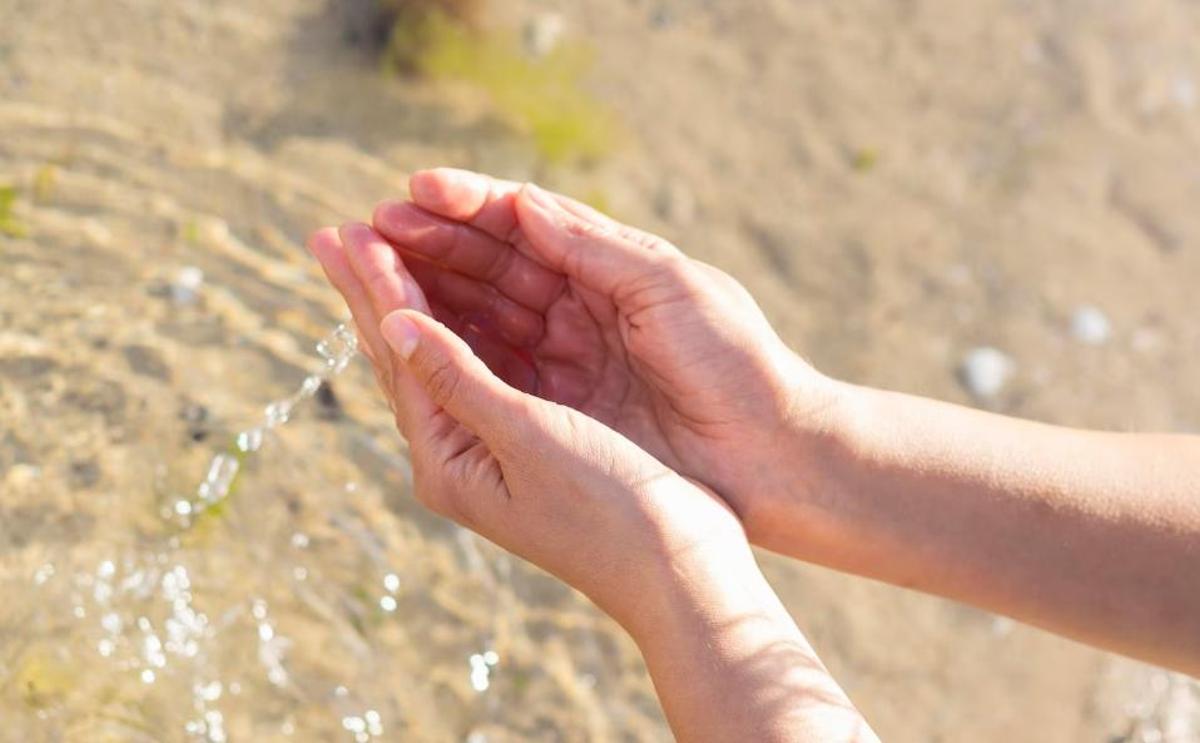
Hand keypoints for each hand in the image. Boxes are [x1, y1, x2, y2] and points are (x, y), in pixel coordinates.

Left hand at [306, 223, 751, 629]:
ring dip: (407, 303)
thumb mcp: (529, 438)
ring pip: (436, 360)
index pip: (400, 357)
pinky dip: (457, 327)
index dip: (378, 287)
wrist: (676, 572)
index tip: (349, 229)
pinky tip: (445, 305)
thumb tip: (393, 322)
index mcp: (447, 460)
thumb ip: (459, 378)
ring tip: (374, 255)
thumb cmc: (610, 511)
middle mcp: (457, 457)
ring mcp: (490, 451)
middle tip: (331, 234)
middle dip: (371, 292)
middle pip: (402, 358)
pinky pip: (477, 370)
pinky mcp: (529, 442)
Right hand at [369, 169, 844, 539]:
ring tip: (368, 267)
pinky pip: (493, 370)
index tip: (412, 192)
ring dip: (427, 291)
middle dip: (431, 245)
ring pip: (484, 316)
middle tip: (366, 226)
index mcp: (613, 268)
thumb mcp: (673, 289)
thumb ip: (595, 248)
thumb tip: (523, 204)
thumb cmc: (736, 364)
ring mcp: (569, 360)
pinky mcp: (561, 410)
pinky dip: (450, 349)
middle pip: (493, 267)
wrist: (772, 457)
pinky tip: (405, 330)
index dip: (467, 207)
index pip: (526, 225)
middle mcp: (583, 309)